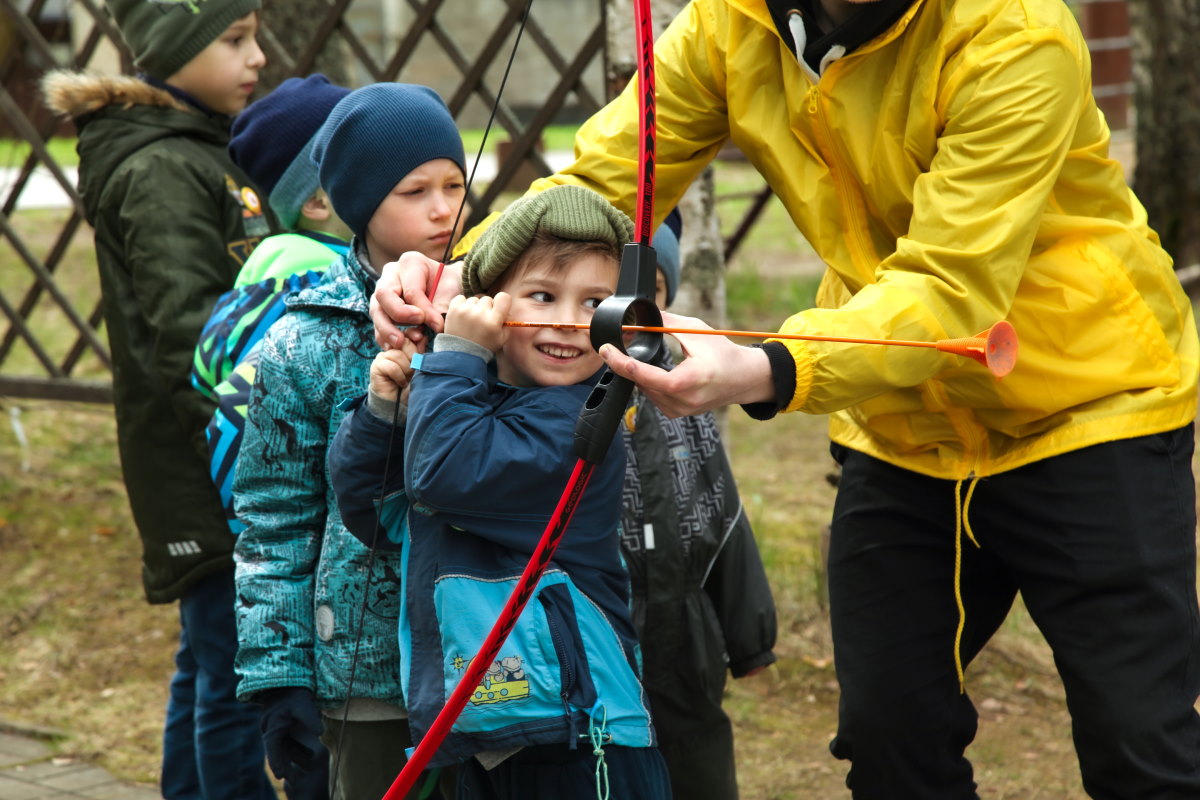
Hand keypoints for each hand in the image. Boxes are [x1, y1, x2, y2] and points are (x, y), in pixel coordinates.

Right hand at [257, 687, 327, 797]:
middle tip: (294, 780)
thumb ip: (310, 718)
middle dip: (285, 766)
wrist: (287, 678)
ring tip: (306, 768)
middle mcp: (271, 729)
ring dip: (294, 758)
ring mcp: (276, 727)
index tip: (280, 776)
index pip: (273, 749)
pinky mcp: (282, 724)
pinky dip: (296, 749)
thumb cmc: (294, 691)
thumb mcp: (303, 704)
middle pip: (277, 752)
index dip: (277, 763)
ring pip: (284, 748)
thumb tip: (319, 733)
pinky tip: (309, 756)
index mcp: (273, 727)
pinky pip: (287, 741)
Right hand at [369, 340, 419, 404]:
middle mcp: (393, 349)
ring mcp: (384, 356)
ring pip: (397, 354)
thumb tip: (423, 335)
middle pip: (404, 342)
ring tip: (407, 378)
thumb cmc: (412, 385)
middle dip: (413, 357)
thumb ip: (420, 352)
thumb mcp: (420, 367)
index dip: (415, 335)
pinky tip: (400, 382)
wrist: (401, 403)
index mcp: (404, 347)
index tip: (420, 337)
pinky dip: (399, 376)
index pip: (408, 333)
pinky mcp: (376, 365)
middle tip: (414, 370)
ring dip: (406, 369)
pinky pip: (391, 366)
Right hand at [370, 252, 464, 347]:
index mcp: (410, 263)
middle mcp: (391, 275)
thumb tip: (435, 326)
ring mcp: (382, 291)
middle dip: (398, 316)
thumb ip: (442, 305)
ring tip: (400, 344)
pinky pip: (376, 322)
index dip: (423, 310)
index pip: (411, 290)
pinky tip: (392, 347)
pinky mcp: (380, 307)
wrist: (443, 286)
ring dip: (387, 329)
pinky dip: (383, 336)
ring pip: (376, 310)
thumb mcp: (450, 290)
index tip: (437, 325)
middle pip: (384, 295)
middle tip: (415, 332)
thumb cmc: (447, 285)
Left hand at [444, 292, 511, 352]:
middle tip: (482, 320)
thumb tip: (506, 310)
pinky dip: (462, 304)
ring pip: (474, 299)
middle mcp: (480, 313)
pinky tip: (463, 315)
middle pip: (488, 299)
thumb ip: (507, 323)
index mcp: (493, 321)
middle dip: (487, 308)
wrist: (461, 354)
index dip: (502, 301)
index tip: (498, 308)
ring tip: (471, 320)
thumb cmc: (484, 346)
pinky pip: (461, 298)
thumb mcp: (502, 338)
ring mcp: (465, 310)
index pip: (503, 297)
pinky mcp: (454, 310)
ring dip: (474, 307)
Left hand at [598, 312, 775, 416]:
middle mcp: (681, 401)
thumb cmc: (724, 354)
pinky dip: (649, 383)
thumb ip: (667, 322)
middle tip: (614, 348)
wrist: (745, 378)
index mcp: (685, 382)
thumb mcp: (696, 331)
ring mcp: (679, 411)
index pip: (642, 374)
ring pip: (645, 391)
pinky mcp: (678, 413)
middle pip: (640, 382)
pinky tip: (652, 372)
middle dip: (626, 365)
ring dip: (638, 374)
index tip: (605, 350)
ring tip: (637, 358)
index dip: (618, 362)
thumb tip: (642, 315)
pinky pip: (654, 397)